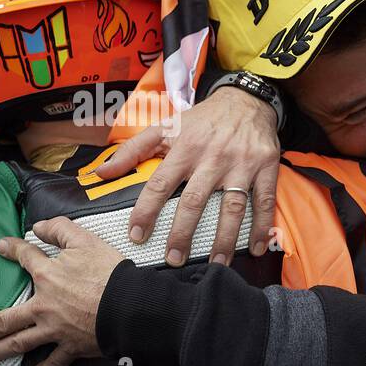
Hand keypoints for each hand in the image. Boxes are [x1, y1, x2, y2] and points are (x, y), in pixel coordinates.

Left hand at [0, 217, 123, 365]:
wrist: (130, 306)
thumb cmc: (109, 272)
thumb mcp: (85, 240)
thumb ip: (60, 229)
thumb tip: (39, 226)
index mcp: (47, 275)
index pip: (24, 258)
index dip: (12, 250)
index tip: (1, 247)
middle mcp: (43, 306)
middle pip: (5, 319)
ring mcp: (55, 330)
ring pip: (19, 343)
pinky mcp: (71, 346)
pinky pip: (53, 362)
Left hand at [96, 87, 278, 265]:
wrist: (245, 100)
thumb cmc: (200, 120)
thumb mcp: (164, 127)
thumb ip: (131, 151)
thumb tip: (100, 173)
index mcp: (184, 148)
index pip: (160, 184)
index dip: (146, 211)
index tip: (137, 236)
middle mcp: (212, 157)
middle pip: (195, 201)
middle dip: (183, 234)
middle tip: (173, 260)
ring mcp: (241, 164)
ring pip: (231, 207)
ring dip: (224, 239)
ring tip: (216, 265)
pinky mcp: (266, 168)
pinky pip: (264, 202)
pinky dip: (262, 227)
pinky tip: (255, 249)